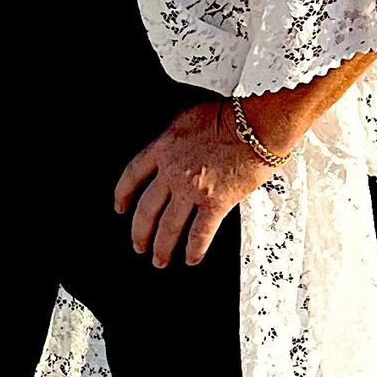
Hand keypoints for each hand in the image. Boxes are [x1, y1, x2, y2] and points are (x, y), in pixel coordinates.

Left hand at [113, 99, 275, 269]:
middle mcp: (173, 172)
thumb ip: (173, 141)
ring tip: (159, 259)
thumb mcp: (187, 119)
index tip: (121, 206)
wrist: (256, 126)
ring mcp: (192, 189)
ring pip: (168, 226)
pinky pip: (200, 233)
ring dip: (161, 247)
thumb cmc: (231, 117)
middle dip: (139, 231)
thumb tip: (170, 152)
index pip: (133, 175)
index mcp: (163, 148)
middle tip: (138, 243)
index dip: (123, 193)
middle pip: (146, 208)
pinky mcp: (216, 203)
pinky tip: (190, 258)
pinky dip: (193, 250)